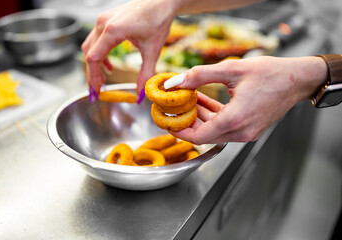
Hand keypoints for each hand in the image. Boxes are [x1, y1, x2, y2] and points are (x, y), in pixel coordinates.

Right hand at [82, 0, 176, 94]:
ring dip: (95, 65)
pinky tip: (109, 66)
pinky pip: (96, 40)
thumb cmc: (157, 19)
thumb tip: (141, 93)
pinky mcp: (106, 20)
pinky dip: (99, 54)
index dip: (93, 77)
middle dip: (92, 74)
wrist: (161, 1)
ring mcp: (103, 20)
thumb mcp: (153, 51)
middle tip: (98, 90)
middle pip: (89, 54)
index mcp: (112, 30)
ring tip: (103, 80)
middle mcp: (103, 24)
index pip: (94, 58)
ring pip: (90, 47)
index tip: (98, 91)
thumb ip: (146, 73)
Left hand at [169, 56, 326, 143]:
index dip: (179, 131)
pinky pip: (225, 126)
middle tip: (174, 108)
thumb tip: (174, 82)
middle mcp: (241, 131)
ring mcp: (247, 132)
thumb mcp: (230, 69)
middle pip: (205, 135)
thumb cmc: (270, 73)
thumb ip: (199, 76)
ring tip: (189, 98)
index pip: (198, 137)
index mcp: (235, 120)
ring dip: (200, 117)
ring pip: (214, 130)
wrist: (297, 79)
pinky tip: (204, 100)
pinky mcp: (250, 128)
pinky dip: (213, 116)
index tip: (167, 122)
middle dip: (187, 122)